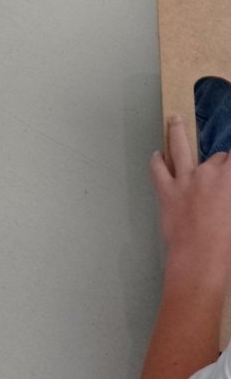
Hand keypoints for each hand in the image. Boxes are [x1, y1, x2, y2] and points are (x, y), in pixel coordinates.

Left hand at [151, 114, 230, 277]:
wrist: (200, 259)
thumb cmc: (227, 243)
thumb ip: (229, 194)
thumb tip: (224, 194)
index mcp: (230, 177)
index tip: (229, 161)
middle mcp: (210, 173)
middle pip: (217, 158)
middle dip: (220, 164)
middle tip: (221, 177)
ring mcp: (186, 179)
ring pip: (180, 146)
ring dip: (178, 130)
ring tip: (174, 119)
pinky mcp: (167, 191)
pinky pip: (158, 169)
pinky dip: (156, 160)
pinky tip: (156, 154)